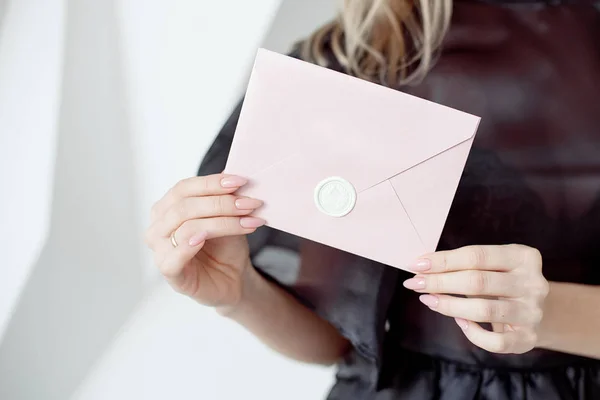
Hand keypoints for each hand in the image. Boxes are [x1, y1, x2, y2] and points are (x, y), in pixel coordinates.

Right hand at [144, 174, 264, 307]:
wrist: (233, 278)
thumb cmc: (224, 246)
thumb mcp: (226, 216)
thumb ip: (223, 195)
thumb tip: (232, 171)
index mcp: (167, 208)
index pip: (184, 188)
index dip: (212, 183)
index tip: (241, 181)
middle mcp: (158, 227)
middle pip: (185, 207)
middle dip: (221, 203)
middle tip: (250, 203)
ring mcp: (160, 250)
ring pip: (187, 228)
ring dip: (222, 222)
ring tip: (248, 220)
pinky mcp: (169, 273)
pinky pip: (173, 257)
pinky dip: (190, 245)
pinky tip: (205, 238)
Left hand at [404, 244, 548, 353]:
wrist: (539, 311)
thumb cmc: (503, 282)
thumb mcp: (492, 266)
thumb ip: (463, 264)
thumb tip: (422, 267)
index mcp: (524, 257)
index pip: (477, 255)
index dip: (444, 260)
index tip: (417, 264)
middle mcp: (533, 284)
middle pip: (477, 281)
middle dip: (440, 282)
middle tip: (414, 282)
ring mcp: (533, 312)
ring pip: (484, 310)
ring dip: (448, 305)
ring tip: (427, 299)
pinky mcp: (529, 338)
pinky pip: (495, 342)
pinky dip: (472, 332)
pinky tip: (459, 321)